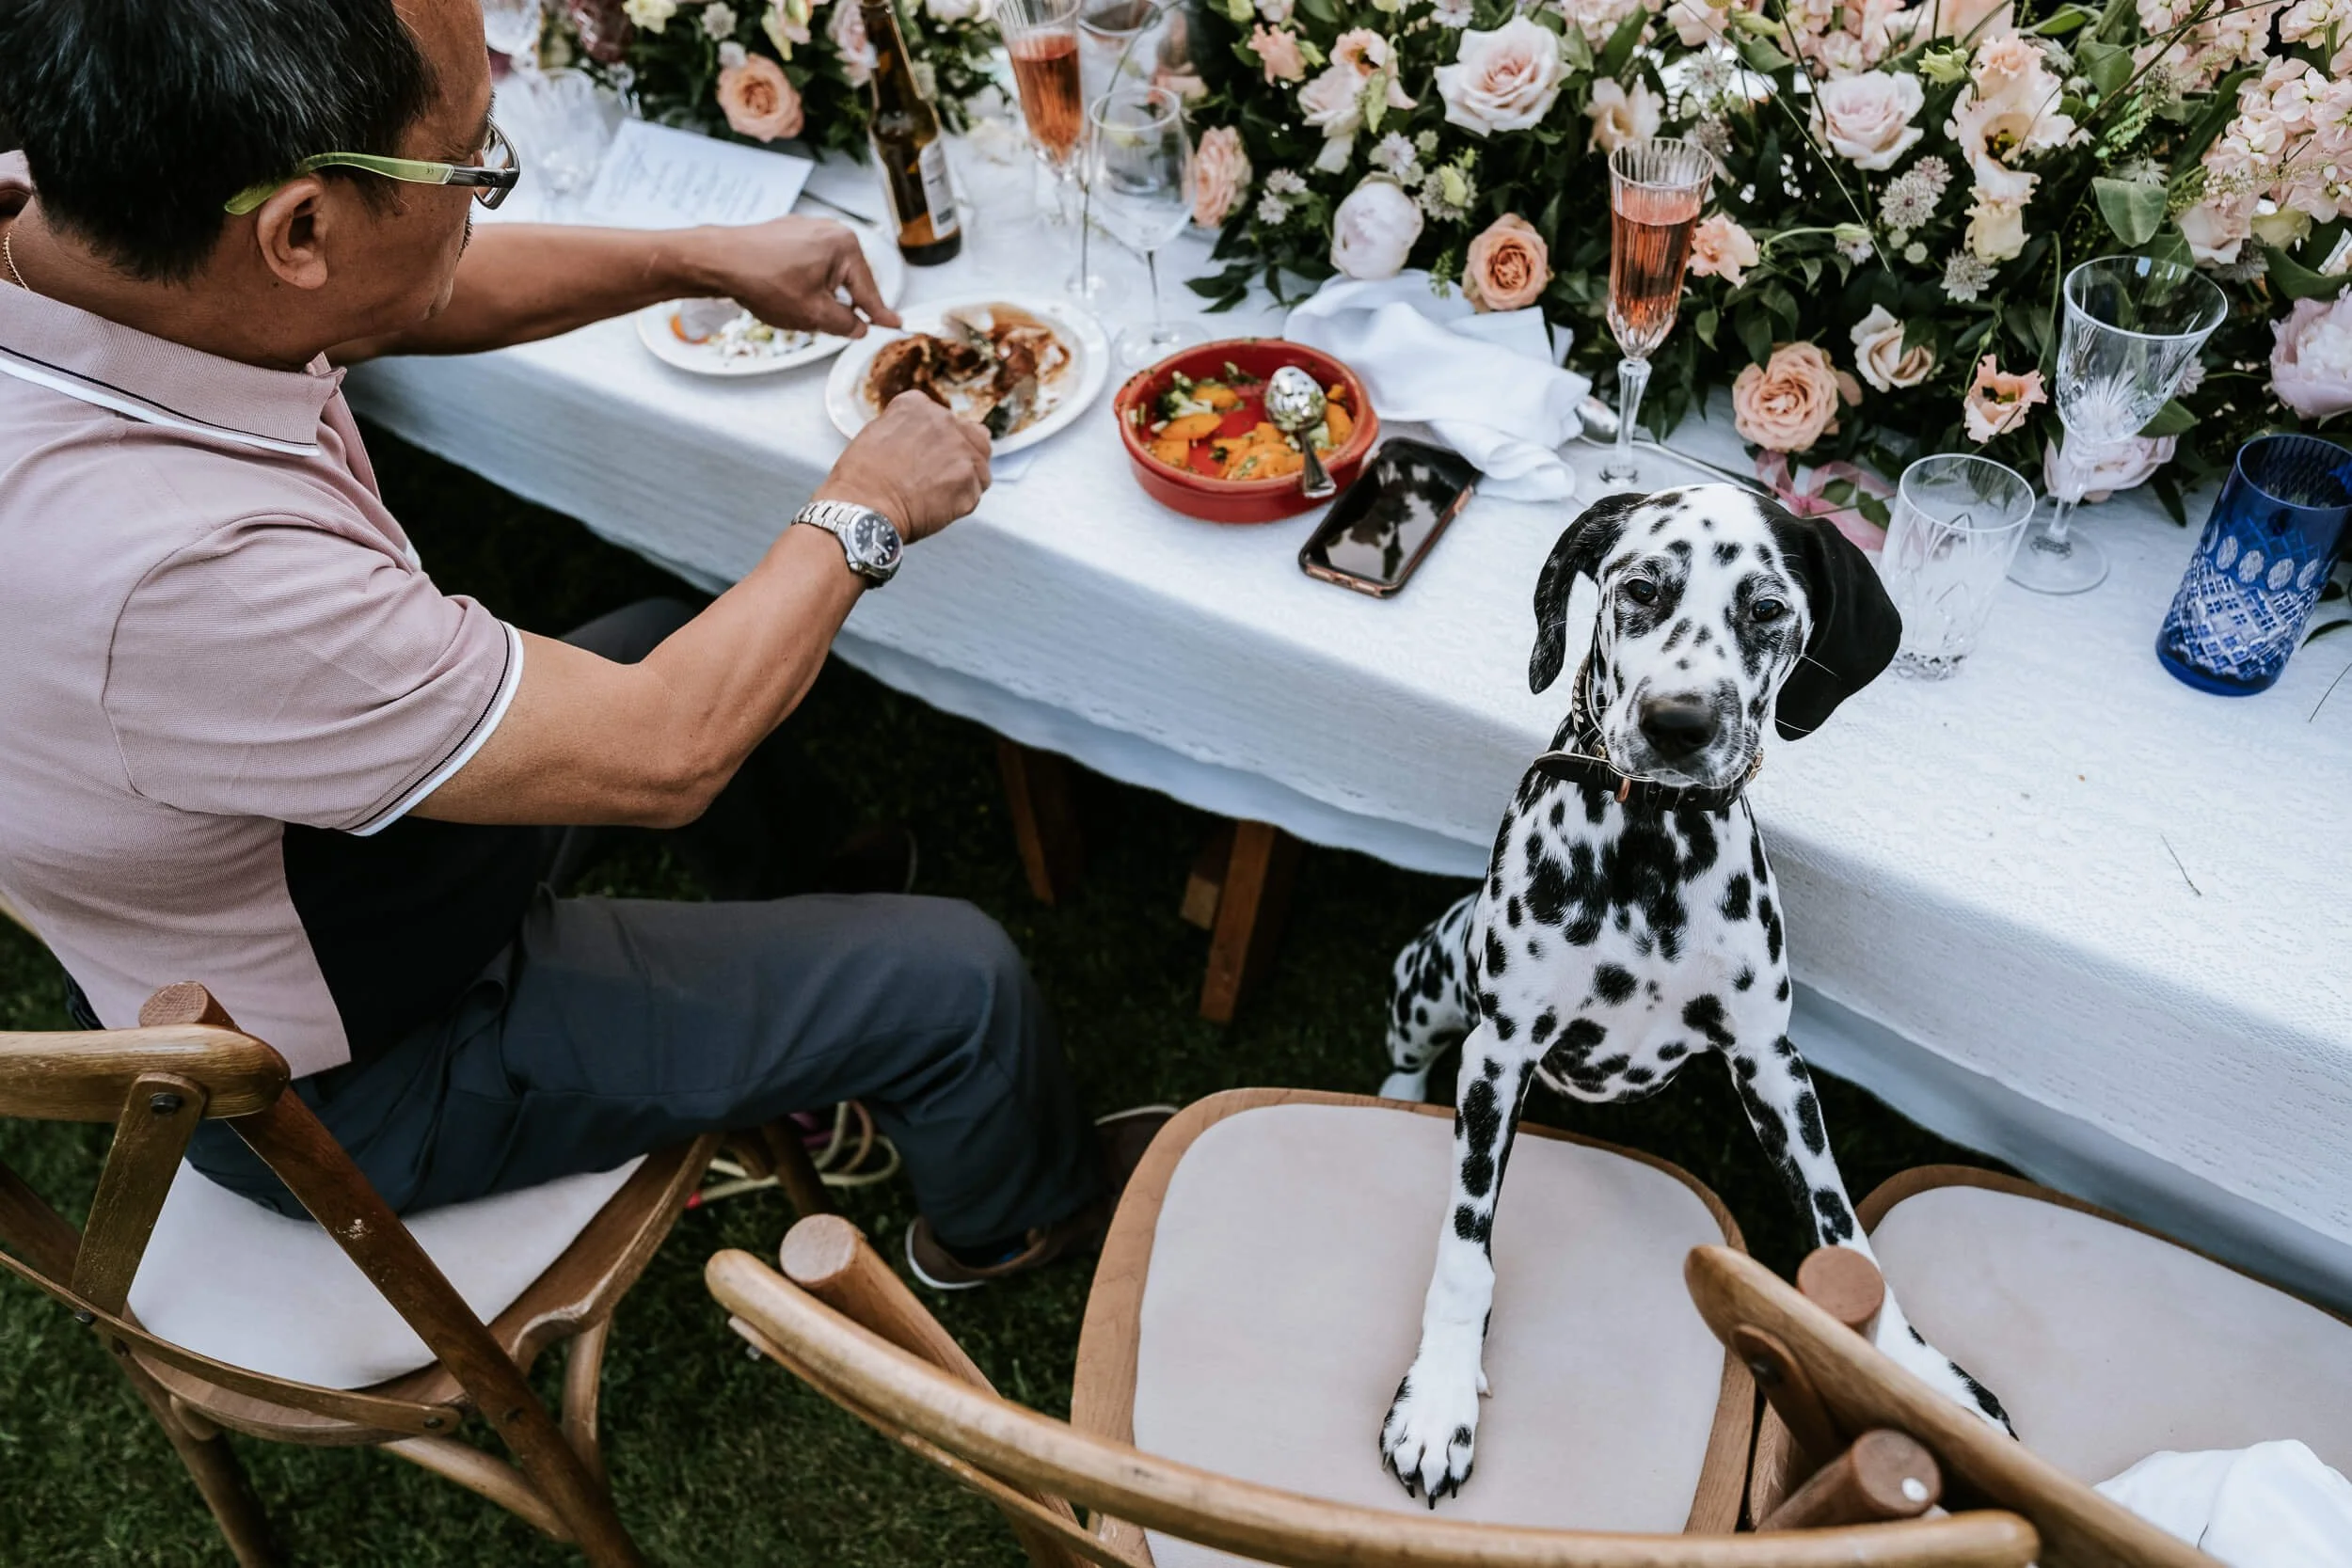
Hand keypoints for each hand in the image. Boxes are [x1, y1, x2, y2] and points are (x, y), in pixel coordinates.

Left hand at [683, 216, 900, 338]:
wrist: (718, 261)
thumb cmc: (765, 281)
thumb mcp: (814, 314)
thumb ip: (846, 324)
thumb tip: (858, 326)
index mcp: (844, 245)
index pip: (868, 290)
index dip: (879, 314)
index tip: (894, 324)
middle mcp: (829, 230)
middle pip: (847, 279)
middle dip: (839, 304)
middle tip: (827, 324)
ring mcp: (805, 228)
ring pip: (825, 273)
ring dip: (817, 295)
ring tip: (794, 307)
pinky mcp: (784, 232)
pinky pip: (805, 263)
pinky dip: (801, 282)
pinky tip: (782, 293)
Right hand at [818, 392, 991, 543]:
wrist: (863, 509)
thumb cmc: (860, 479)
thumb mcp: (876, 433)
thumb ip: (907, 428)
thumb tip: (921, 439)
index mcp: (917, 405)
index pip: (944, 420)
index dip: (937, 443)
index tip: (925, 458)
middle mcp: (944, 420)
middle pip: (971, 436)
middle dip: (959, 456)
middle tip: (937, 478)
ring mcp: (961, 450)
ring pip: (979, 465)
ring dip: (964, 479)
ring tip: (937, 495)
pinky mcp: (970, 480)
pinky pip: (975, 492)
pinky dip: (961, 502)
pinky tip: (938, 507)